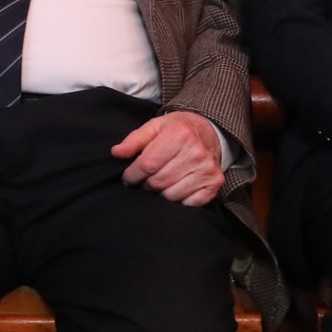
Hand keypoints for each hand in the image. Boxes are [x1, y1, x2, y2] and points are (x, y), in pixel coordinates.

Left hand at [110, 110, 224, 206]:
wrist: (210, 132)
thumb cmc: (177, 130)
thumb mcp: (154, 127)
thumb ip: (134, 140)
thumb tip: (116, 153)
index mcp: (179, 134)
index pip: (147, 165)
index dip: (132, 175)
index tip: (128, 178)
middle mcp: (196, 152)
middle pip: (158, 182)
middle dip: (145, 184)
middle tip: (144, 180)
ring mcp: (207, 169)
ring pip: (171, 196)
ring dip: (160, 193)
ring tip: (160, 182)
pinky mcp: (215, 183)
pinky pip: (188, 204)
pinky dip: (178, 200)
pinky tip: (175, 187)